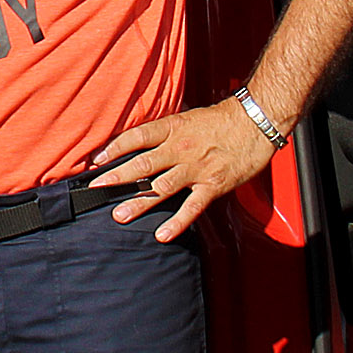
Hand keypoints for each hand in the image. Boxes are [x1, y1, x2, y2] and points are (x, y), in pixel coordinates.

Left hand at [92, 99, 278, 241]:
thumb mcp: (187, 118)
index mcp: (173, 129)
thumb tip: (141, 142)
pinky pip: (192, 206)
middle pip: (143, 164)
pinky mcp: (213, 185)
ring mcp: (196, 168)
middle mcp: (180, 149)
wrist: (256, 121)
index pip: (137, 137)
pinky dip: (177, 222)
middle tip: (97, 188)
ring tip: (119, 215)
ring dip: (139, 202)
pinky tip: (162, 234)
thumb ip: (166, 133)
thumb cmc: (222, 120)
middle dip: (117, 177)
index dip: (115, 148)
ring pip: (162, 187)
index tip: (97, 160)